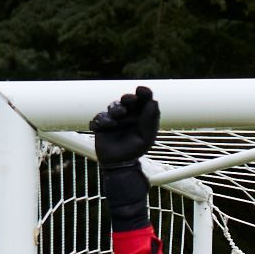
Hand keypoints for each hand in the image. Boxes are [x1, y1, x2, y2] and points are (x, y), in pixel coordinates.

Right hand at [90, 87, 157, 232]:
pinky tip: (108, 126)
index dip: (144, 93)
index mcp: (141, 115)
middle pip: (128, 99)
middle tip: (129, 100)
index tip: (142, 90)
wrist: (119, 163)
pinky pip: (100, 117)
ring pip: (113, 106)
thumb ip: (150, 120)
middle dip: (128, 98)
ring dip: (116, 108)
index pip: (144, 100)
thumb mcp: (146, 137)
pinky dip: (103, 120)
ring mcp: (114, 118)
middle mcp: (128, 114)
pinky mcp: (102, 124)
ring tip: (119, 115)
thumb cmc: (136, 149)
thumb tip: (154, 102)